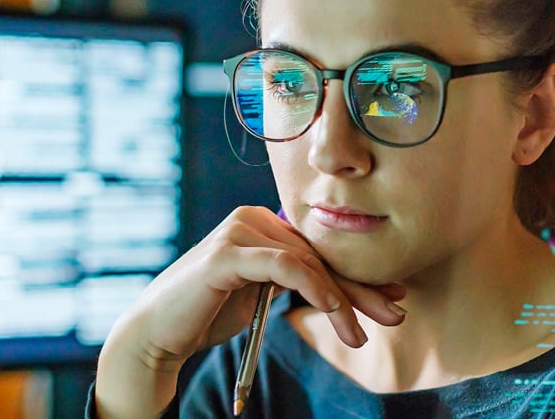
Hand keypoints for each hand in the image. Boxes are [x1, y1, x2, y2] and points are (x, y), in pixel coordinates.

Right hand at [93, 206, 407, 417]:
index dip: (358, 275)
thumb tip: (345, 288)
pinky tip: (335, 314)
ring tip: (360, 335)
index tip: (394, 298)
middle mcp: (250, 218)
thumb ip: (292, 281)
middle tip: (396, 314)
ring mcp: (237, 232)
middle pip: (319, 254)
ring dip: (341, 301)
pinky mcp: (226, 254)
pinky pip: (285, 267)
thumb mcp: (261, 295)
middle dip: (360, 288)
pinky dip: (315, 290)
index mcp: (260, 224)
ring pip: (307, 262)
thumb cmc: (207, 316)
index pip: (319, 250)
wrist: (158, 334)